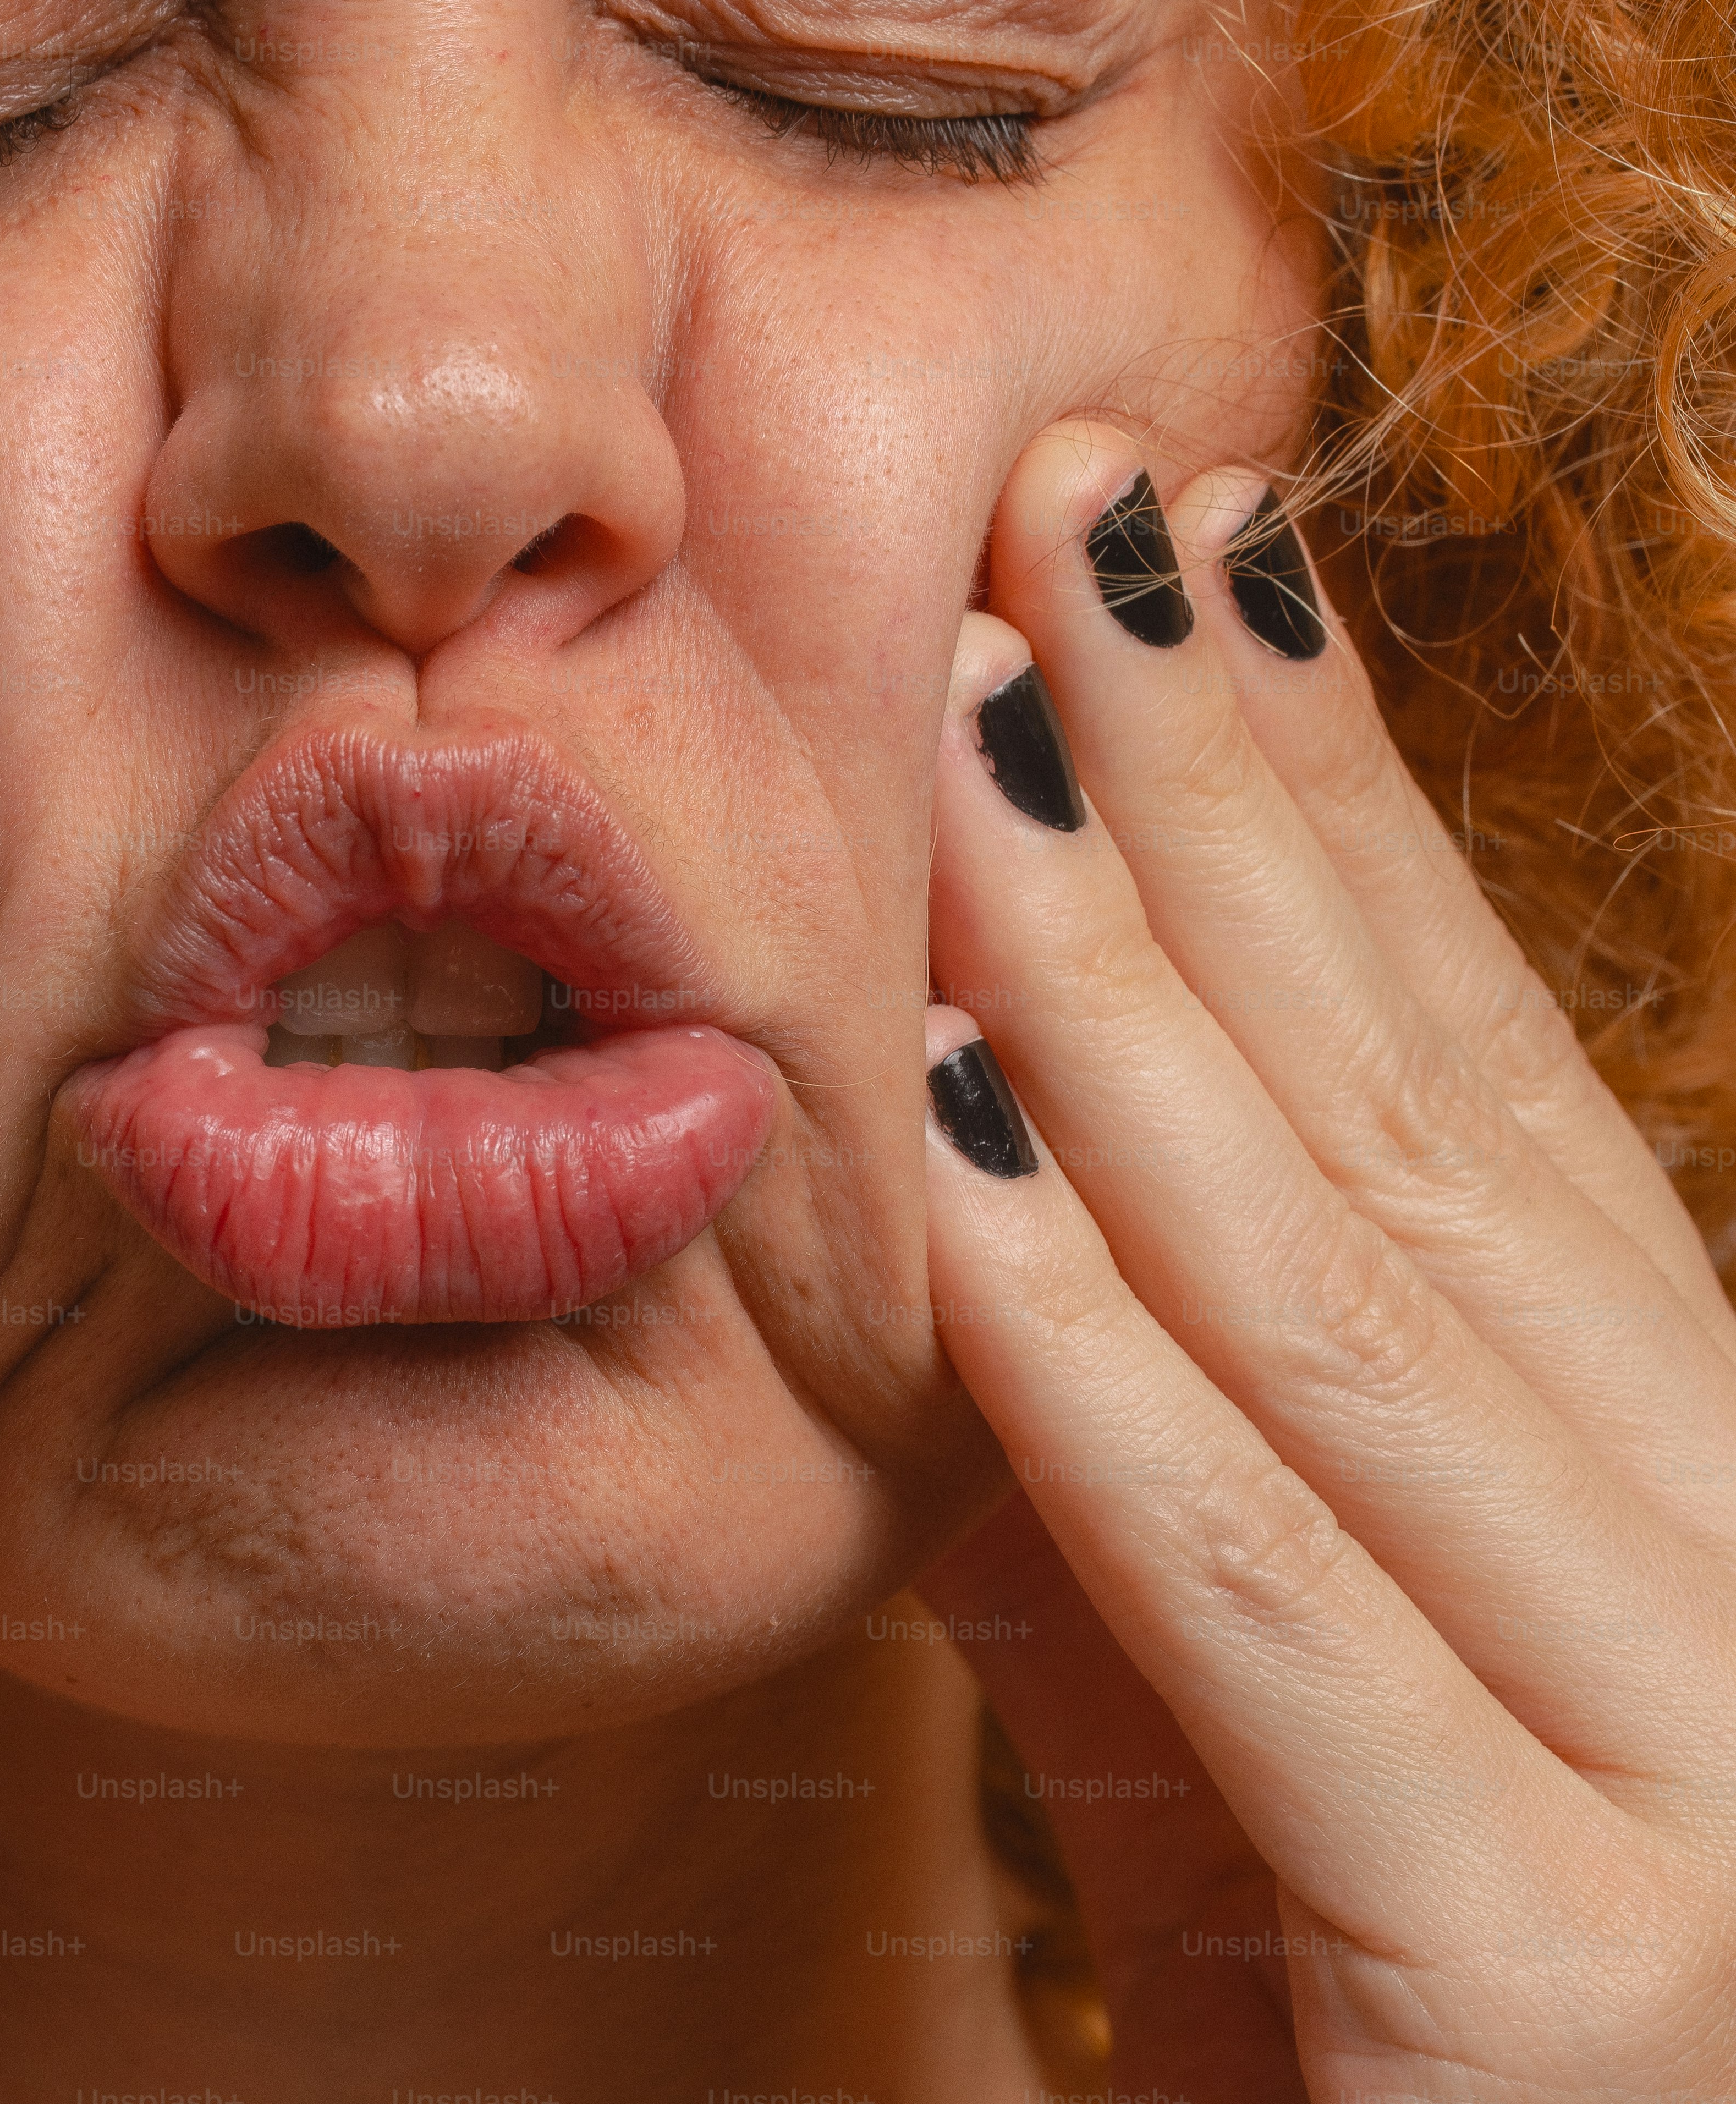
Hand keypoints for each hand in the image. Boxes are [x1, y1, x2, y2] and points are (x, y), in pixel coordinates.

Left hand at [913, 424, 1735, 2096]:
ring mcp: (1708, 1809)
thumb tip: (984, 1195)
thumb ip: (1139, 1502)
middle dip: (1244, 811)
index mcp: (1685, 1530)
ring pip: (1366, 1314)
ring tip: (981, 731)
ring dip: (1143, 999)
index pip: (1489, 1107)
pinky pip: (1274, 1615)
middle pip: (1445, 1138)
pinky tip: (958, 1148)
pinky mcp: (1566, 1997)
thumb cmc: (1358, 2072)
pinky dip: (1106, 1372)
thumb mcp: (1221, 1744)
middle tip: (1079, 515)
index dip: (1339, 819)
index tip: (1187, 568)